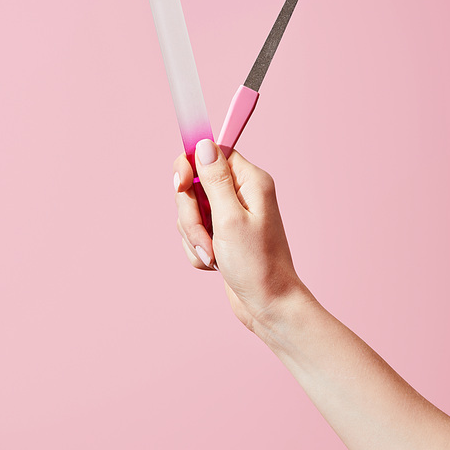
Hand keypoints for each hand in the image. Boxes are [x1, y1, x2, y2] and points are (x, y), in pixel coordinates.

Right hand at [173, 140, 307, 331]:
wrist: (268, 305)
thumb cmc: (257, 265)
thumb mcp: (230, 218)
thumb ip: (214, 180)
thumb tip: (203, 144)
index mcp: (249, 181)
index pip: (210, 153)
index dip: (190, 166)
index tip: (182, 186)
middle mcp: (241, 193)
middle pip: (194, 184)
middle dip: (190, 214)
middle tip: (205, 236)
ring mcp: (230, 215)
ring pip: (190, 211)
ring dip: (194, 236)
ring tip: (214, 255)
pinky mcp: (222, 234)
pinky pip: (194, 232)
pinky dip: (198, 249)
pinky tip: (215, 263)